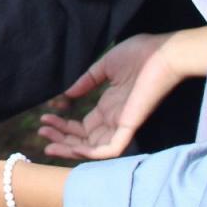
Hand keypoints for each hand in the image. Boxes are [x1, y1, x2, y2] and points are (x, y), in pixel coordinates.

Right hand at [38, 32, 182, 159]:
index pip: (83, 127)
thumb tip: (67, 94)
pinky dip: (93, 154)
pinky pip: (112, 149)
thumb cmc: (140, 55)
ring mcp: (122, 125)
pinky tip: (75, 149)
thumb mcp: (105, 67)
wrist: (164, 53)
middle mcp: (114, 120)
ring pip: (94, 150)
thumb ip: (86, 81)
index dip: (64, 126)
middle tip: (42, 132)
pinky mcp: (130, 125)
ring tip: (49, 143)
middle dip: (62, 140)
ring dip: (70, 149)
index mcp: (110, 108)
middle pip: (84, 141)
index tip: (45, 116)